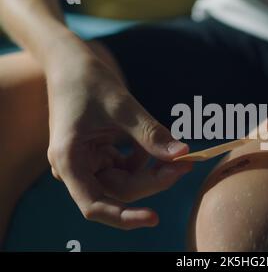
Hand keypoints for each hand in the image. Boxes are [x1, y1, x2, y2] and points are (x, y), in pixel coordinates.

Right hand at [46, 50, 191, 229]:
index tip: (155, 218)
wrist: (72, 62)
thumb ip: (151, 135)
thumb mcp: (123, 107)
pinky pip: (126, 168)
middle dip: (153, 181)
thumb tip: (183, 154)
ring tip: (177, 156)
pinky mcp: (99, 154)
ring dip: (152, 172)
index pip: (94, 205)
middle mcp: (75, 166)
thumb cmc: (89, 80)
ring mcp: (87, 161)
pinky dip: (144, 160)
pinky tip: (153, 146)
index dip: (124, 217)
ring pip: (126, 181)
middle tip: (185, 165)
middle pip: (119, 190)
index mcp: (69, 159)